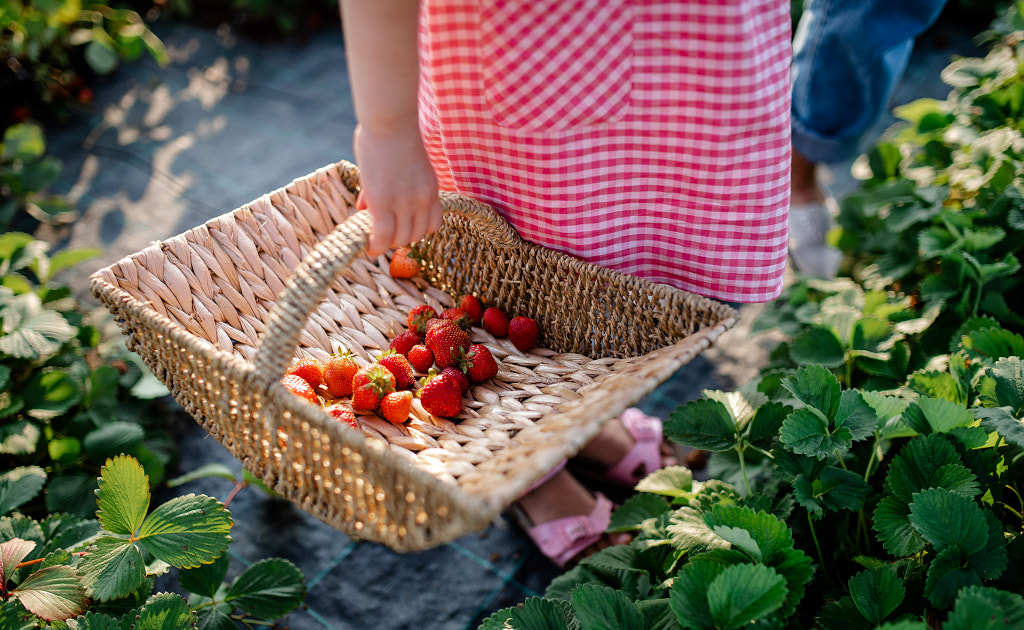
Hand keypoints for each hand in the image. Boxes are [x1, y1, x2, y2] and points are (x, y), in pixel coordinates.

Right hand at [353, 122, 442, 256]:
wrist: (390, 121)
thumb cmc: (393, 134)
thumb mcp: (401, 165)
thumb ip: (391, 186)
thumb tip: (366, 206)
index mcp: (431, 190)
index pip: (432, 225)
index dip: (416, 231)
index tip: (401, 228)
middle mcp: (422, 201)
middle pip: (415, 235)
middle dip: (399, 238)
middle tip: (382, 234)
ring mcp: (404, 204)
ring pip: (400, 239)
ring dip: (387, 243)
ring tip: (373, 240)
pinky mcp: (383, 204)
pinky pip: (382, 236)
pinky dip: (375, 246)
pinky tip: (368, 247)